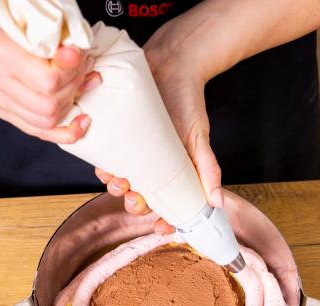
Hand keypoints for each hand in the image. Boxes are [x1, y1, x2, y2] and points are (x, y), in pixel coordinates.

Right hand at [0, 31, 101, 143]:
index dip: (73, 76)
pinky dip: (63, 130)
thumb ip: (71, 51)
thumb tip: (80, 64)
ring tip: (76, 89)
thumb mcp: (60, 34)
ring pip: (45, 122)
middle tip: (81, 77)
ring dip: (69, 108)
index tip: (82, 63)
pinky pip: (38, 131)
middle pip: (47, 106)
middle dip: (72, 93)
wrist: (19, 32)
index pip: (49, 81)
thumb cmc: (42, 31)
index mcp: (3, 51)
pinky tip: (80, 123)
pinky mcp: (1, 110)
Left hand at [99, 21, 223, 231]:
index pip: (167, 205)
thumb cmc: (188, 101)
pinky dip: (103, 167)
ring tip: (120, 181)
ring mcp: (130, 153)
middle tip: (137, 198)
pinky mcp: (113, 137)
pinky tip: (105, 166)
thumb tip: (217, 202)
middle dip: (136, 205)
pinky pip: (104, 158)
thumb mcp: (200, 138)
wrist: (171, 64)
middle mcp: (150, 166)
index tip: (163, 228)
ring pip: (119, 182)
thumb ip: (208, 170)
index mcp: (172, 172)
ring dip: (117, 189)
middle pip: (139, 199)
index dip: (164, 221)